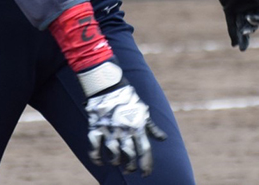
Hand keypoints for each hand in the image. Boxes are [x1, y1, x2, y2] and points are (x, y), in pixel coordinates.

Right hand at [78, 61, 166, 175]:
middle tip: (130, 170)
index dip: (146, 165)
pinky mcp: (96, 127)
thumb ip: (152, 128)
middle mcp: (125, 130)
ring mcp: (110, 130)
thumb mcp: (143, 111)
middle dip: (131, 167)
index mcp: (138, 127)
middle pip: (130, 156)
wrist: (108, 84)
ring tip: (117, 163)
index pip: (145, 151)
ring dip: (116, 162)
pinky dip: (96, 157)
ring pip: (114, 154)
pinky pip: (95, 147)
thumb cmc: (128, 98)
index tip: (146, 174)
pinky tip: (100, 162)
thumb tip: (164, 139)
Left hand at [200, 0, 258, 50]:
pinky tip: (234, 45)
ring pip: (243, 25)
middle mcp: (251, 6)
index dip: (258, 19)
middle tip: (243, 30)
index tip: (249, 18)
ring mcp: (240, 8)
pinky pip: (232, 24)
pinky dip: (233, 33)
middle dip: (249, 28)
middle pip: (253, 23)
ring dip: (242, 35)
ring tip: (242, 48)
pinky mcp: (229, 9)